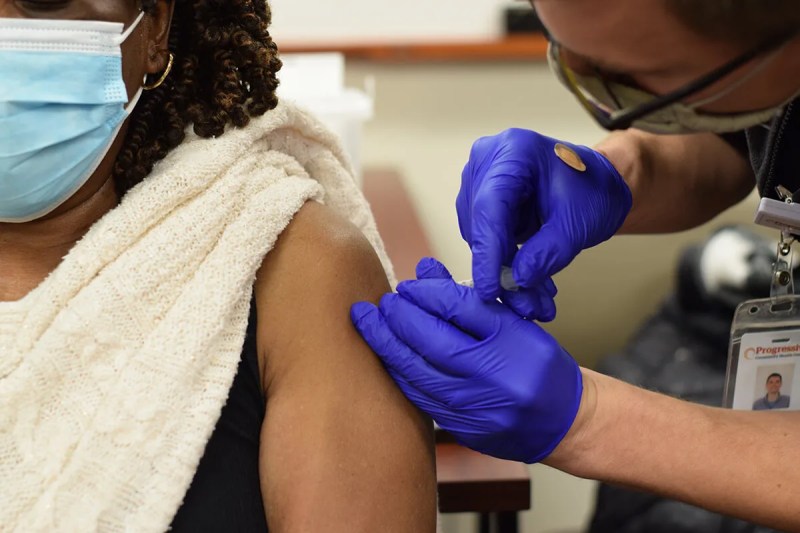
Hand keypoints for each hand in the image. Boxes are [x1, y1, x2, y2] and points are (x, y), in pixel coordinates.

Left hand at [351, 258, 582, 463]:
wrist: (564, 422)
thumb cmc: (540, 366)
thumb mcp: (515, 323)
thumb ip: (468, 298)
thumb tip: (424, 270)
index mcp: (512, 342)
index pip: (457, 309)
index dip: (424, 293)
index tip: (406, 285)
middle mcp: (494, 377)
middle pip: (431, 342)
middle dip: (396, 320)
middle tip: (378, 304)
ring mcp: (478, 409)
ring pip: (418, 374)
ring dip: (387, 347)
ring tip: (370, 324)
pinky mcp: (464, 431)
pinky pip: (421, 400)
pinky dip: (400, 375)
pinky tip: (388, 358)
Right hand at [458, 128, 631, 304]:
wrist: (599, 183)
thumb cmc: (594, 189)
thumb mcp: (578, 224)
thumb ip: (547, 252)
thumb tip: (517, 280)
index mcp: (513, 151)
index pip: (489, 208)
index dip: (488, 253)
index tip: (491, 290)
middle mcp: (488, 159)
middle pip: (480, 224)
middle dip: (502, 270)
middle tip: (528, 305)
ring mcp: (481, 177)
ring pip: (479, 236)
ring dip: (505, 271)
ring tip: (535, 298)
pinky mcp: (481, 199)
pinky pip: (485, 238)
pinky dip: (506, 263)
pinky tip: (528, 280)